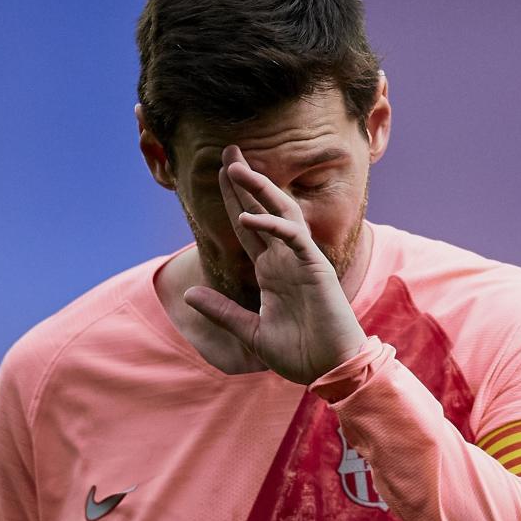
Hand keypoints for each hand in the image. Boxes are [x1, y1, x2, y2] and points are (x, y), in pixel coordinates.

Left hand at [182, 145, 368, 385]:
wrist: (330, 370)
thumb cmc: (299, 354)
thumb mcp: (250, 332)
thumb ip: (221, 311)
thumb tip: (189, 294)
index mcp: (271, 271)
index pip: (248, 228)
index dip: (233, 201)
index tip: (218, 175)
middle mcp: (285, 260)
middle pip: (263, 209)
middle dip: (246, 181)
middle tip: (228, 150)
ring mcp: (301, 261)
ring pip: (281, 213)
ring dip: (259, 190)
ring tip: (234, 168)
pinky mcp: (315, 268)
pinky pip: (292, 237)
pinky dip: (272, 226)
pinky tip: (248, 218)